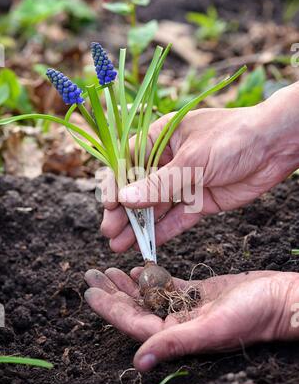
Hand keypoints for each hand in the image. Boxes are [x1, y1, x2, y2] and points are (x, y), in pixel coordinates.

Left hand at [84, 267, 298, 370]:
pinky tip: (136, 268)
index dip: (110, 308)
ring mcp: (186, 307)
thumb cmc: (252, 316)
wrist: (277, 299)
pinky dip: (150, 276)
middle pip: (136, 308)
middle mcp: (178, 323)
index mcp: (177, 334)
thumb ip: (176, 342)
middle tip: (90, 274)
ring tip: (107, 270)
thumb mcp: (212, 328)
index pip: (134, 322)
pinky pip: (166, 285)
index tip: (90, 292)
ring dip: (126, 284)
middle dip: (111, 292)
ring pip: (148, 295)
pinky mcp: (197, 293)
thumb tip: (140, 362)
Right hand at [100, 85, 298, 251]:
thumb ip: (160, 183)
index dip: (116, 184)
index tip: (108, 207)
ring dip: (139, 226)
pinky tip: (147, 245)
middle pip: (139, 188)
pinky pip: (177, 218)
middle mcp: (170, 160)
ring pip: (156, 207)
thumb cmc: (233, 138)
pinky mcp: (200, 201)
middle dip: (124, 212)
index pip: (129, 162)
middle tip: (110, 233)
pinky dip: (163, 231)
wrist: (276, 146)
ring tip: (120, 246)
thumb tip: (124, 199)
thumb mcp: (193, 160)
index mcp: (162, 137)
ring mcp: (186, 182)